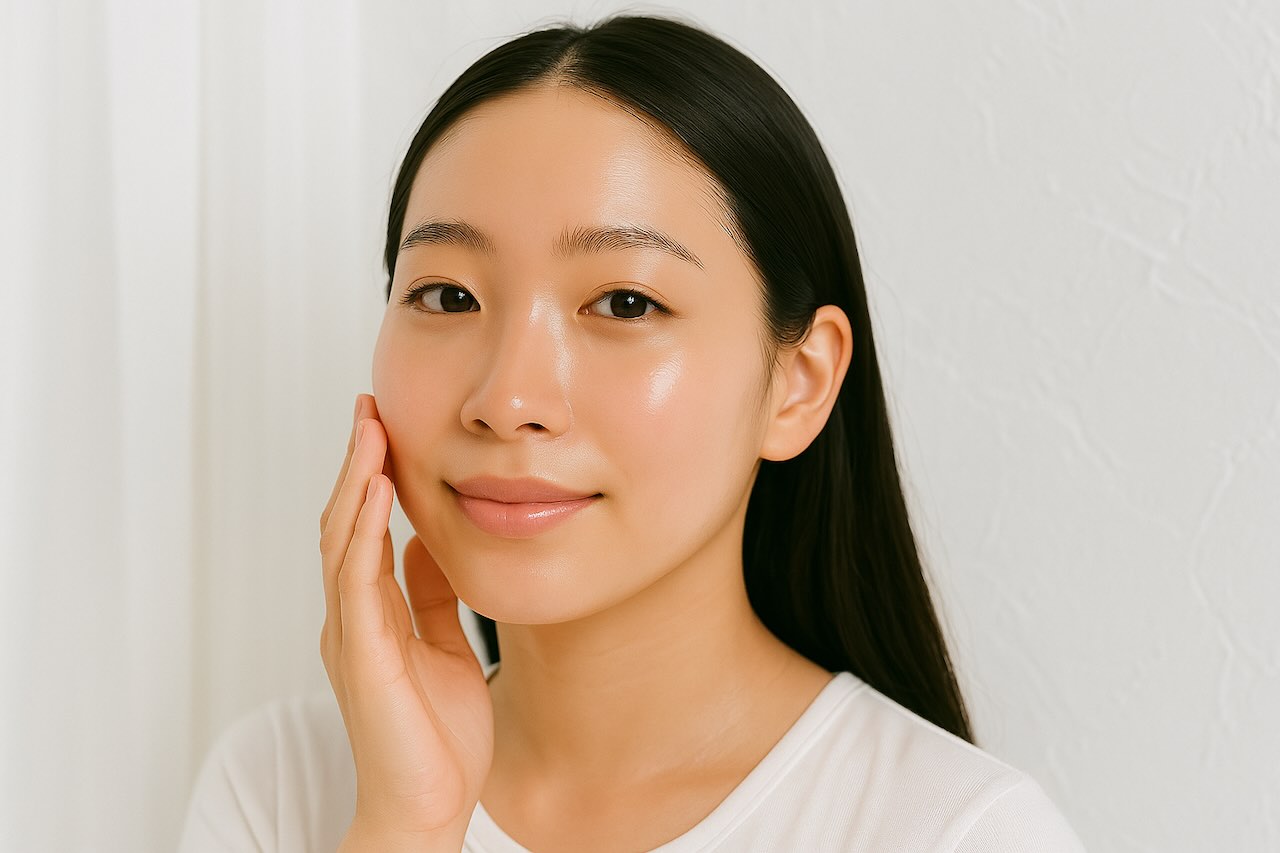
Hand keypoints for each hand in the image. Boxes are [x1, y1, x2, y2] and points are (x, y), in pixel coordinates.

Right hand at [319, 393, 493, 848]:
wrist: (429, 806)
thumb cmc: (436, 738)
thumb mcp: (444, 648)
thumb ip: (430, 599)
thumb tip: (426, 546)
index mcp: (371, 615)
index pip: (363, 529)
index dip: (370, 476)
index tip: (383, 426)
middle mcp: (352, 618)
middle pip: (345, 523)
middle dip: (356, 463)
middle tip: (369, 407)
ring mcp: (352, 635)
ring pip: (343, 541)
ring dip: (355, 481)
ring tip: (370, 429)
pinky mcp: (364, 657)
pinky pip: (359, 582)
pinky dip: (366, 532)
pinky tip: (379, 493)